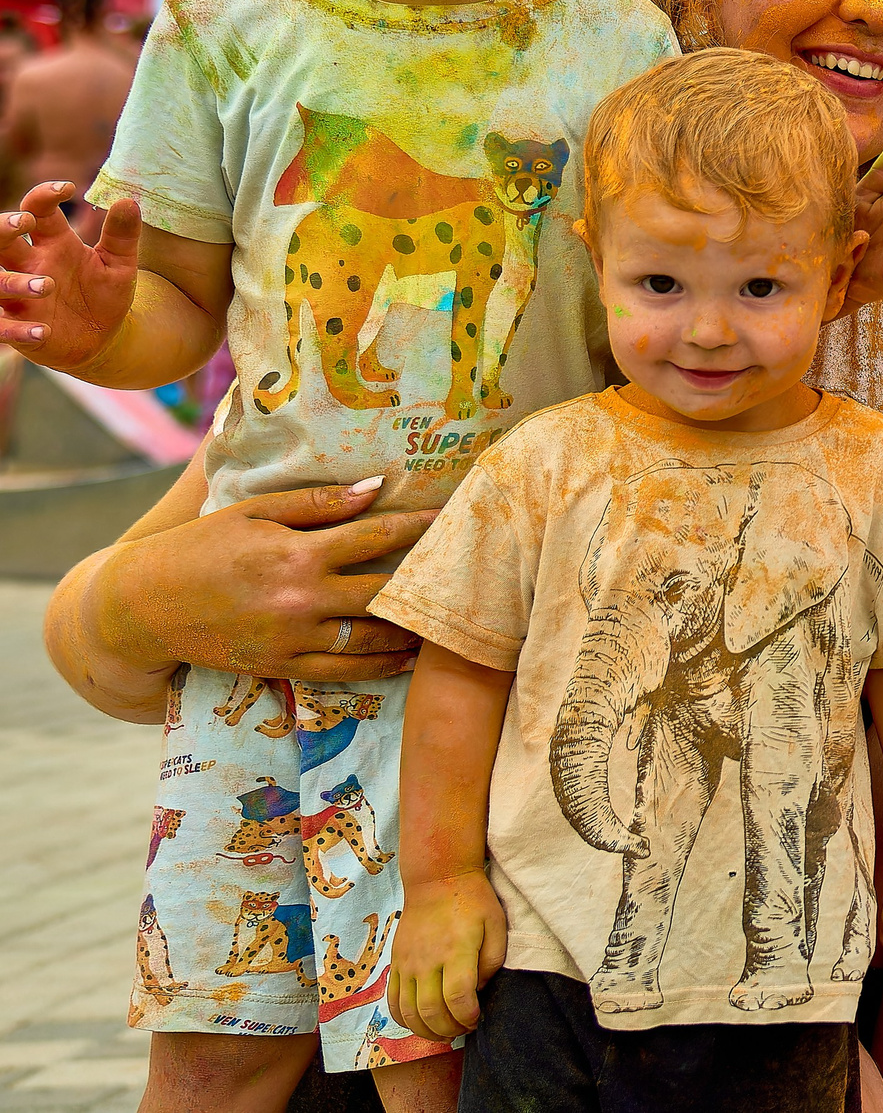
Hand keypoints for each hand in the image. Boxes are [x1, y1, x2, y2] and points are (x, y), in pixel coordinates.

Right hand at [0, 183, 141, 367]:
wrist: (103, 338)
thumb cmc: (104, 294)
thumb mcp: (120, 265)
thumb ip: (122, 235)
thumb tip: (128, 201)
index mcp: (54, 244)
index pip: (38, 211)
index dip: (45, 195)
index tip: (68, 187)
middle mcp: (31, 265)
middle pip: (1, 240)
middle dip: (4, 228)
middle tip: (23, 222)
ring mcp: (20, 296)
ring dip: (15, 282)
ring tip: (49, 285)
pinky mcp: (18, 326)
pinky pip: (3, 327)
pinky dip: (17, 330)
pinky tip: (42, 331)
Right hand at [100, 481, 431, 680]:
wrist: (143, 606)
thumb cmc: (201, 546)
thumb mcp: (254, 511)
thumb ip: (318, 503)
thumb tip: (377, 487)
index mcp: (296, 554)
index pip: (376, 537)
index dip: (420, 526)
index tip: (453, 515)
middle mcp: (300, 600)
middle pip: (384, 593)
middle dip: (426, 581)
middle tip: (465, 572)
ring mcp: (291, 639)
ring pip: (372, 638)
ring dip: (413, 630)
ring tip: (448, 617)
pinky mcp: (281, 667)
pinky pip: (345, 671)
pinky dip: (383, 666)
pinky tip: (410, 658)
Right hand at [388, 871, 506, 1038]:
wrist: (437, 879)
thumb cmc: (473, 901)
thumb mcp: (496, 924)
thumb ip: (492, 961)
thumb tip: (479, 990)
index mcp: (456, 950)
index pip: (457, 996)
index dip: (467, 1016)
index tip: (477, 1018)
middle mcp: (427, 960)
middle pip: (431, 1011)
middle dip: (450, 1029)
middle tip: (464, 1029)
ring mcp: (407, 964)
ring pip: (408, 1012)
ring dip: (426, 1031)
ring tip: (445, 1032)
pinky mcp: (395, 963)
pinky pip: (392, 1001)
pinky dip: (403, 1020)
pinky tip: (419, 1023)